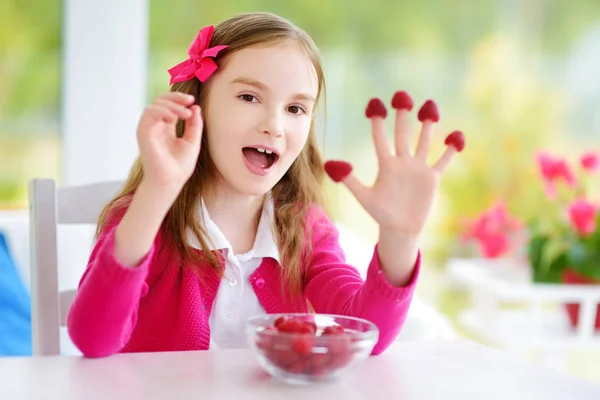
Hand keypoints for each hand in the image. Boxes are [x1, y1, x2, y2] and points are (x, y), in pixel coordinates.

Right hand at [137, 92, 202, 190]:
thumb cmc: (180, 166)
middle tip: (189, 101)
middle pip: (161, 101)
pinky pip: (150, 113)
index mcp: (166, 128)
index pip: (169, 106)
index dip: (179, 100)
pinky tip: (175, 116)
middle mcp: (156, 126)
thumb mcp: (192, 141)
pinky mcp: (143, 132)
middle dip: (175, 97)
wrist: (170, 181)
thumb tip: (195, 107)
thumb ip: (195, 124)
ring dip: (171, 105)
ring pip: (155, 105)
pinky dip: (163, 111)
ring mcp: (148, 129)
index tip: (192, 101)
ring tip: (185, 114)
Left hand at [330, 94, 460, 236]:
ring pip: (424, 141)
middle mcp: (402, 161)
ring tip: (429, 106)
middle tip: (402, 96)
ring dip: (427, 125)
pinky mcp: (432, 177)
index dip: (377, 121)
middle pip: (402, 133)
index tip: (374, 103)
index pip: (380, 138)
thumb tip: (330, 163)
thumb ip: (349, 180)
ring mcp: (418, 168)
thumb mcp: (364, 197)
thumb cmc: (380, 213)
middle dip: (403, 115)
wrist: (400, 229)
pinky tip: (455, 136)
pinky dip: (450, 149)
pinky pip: (443, 160)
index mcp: (385, 164)